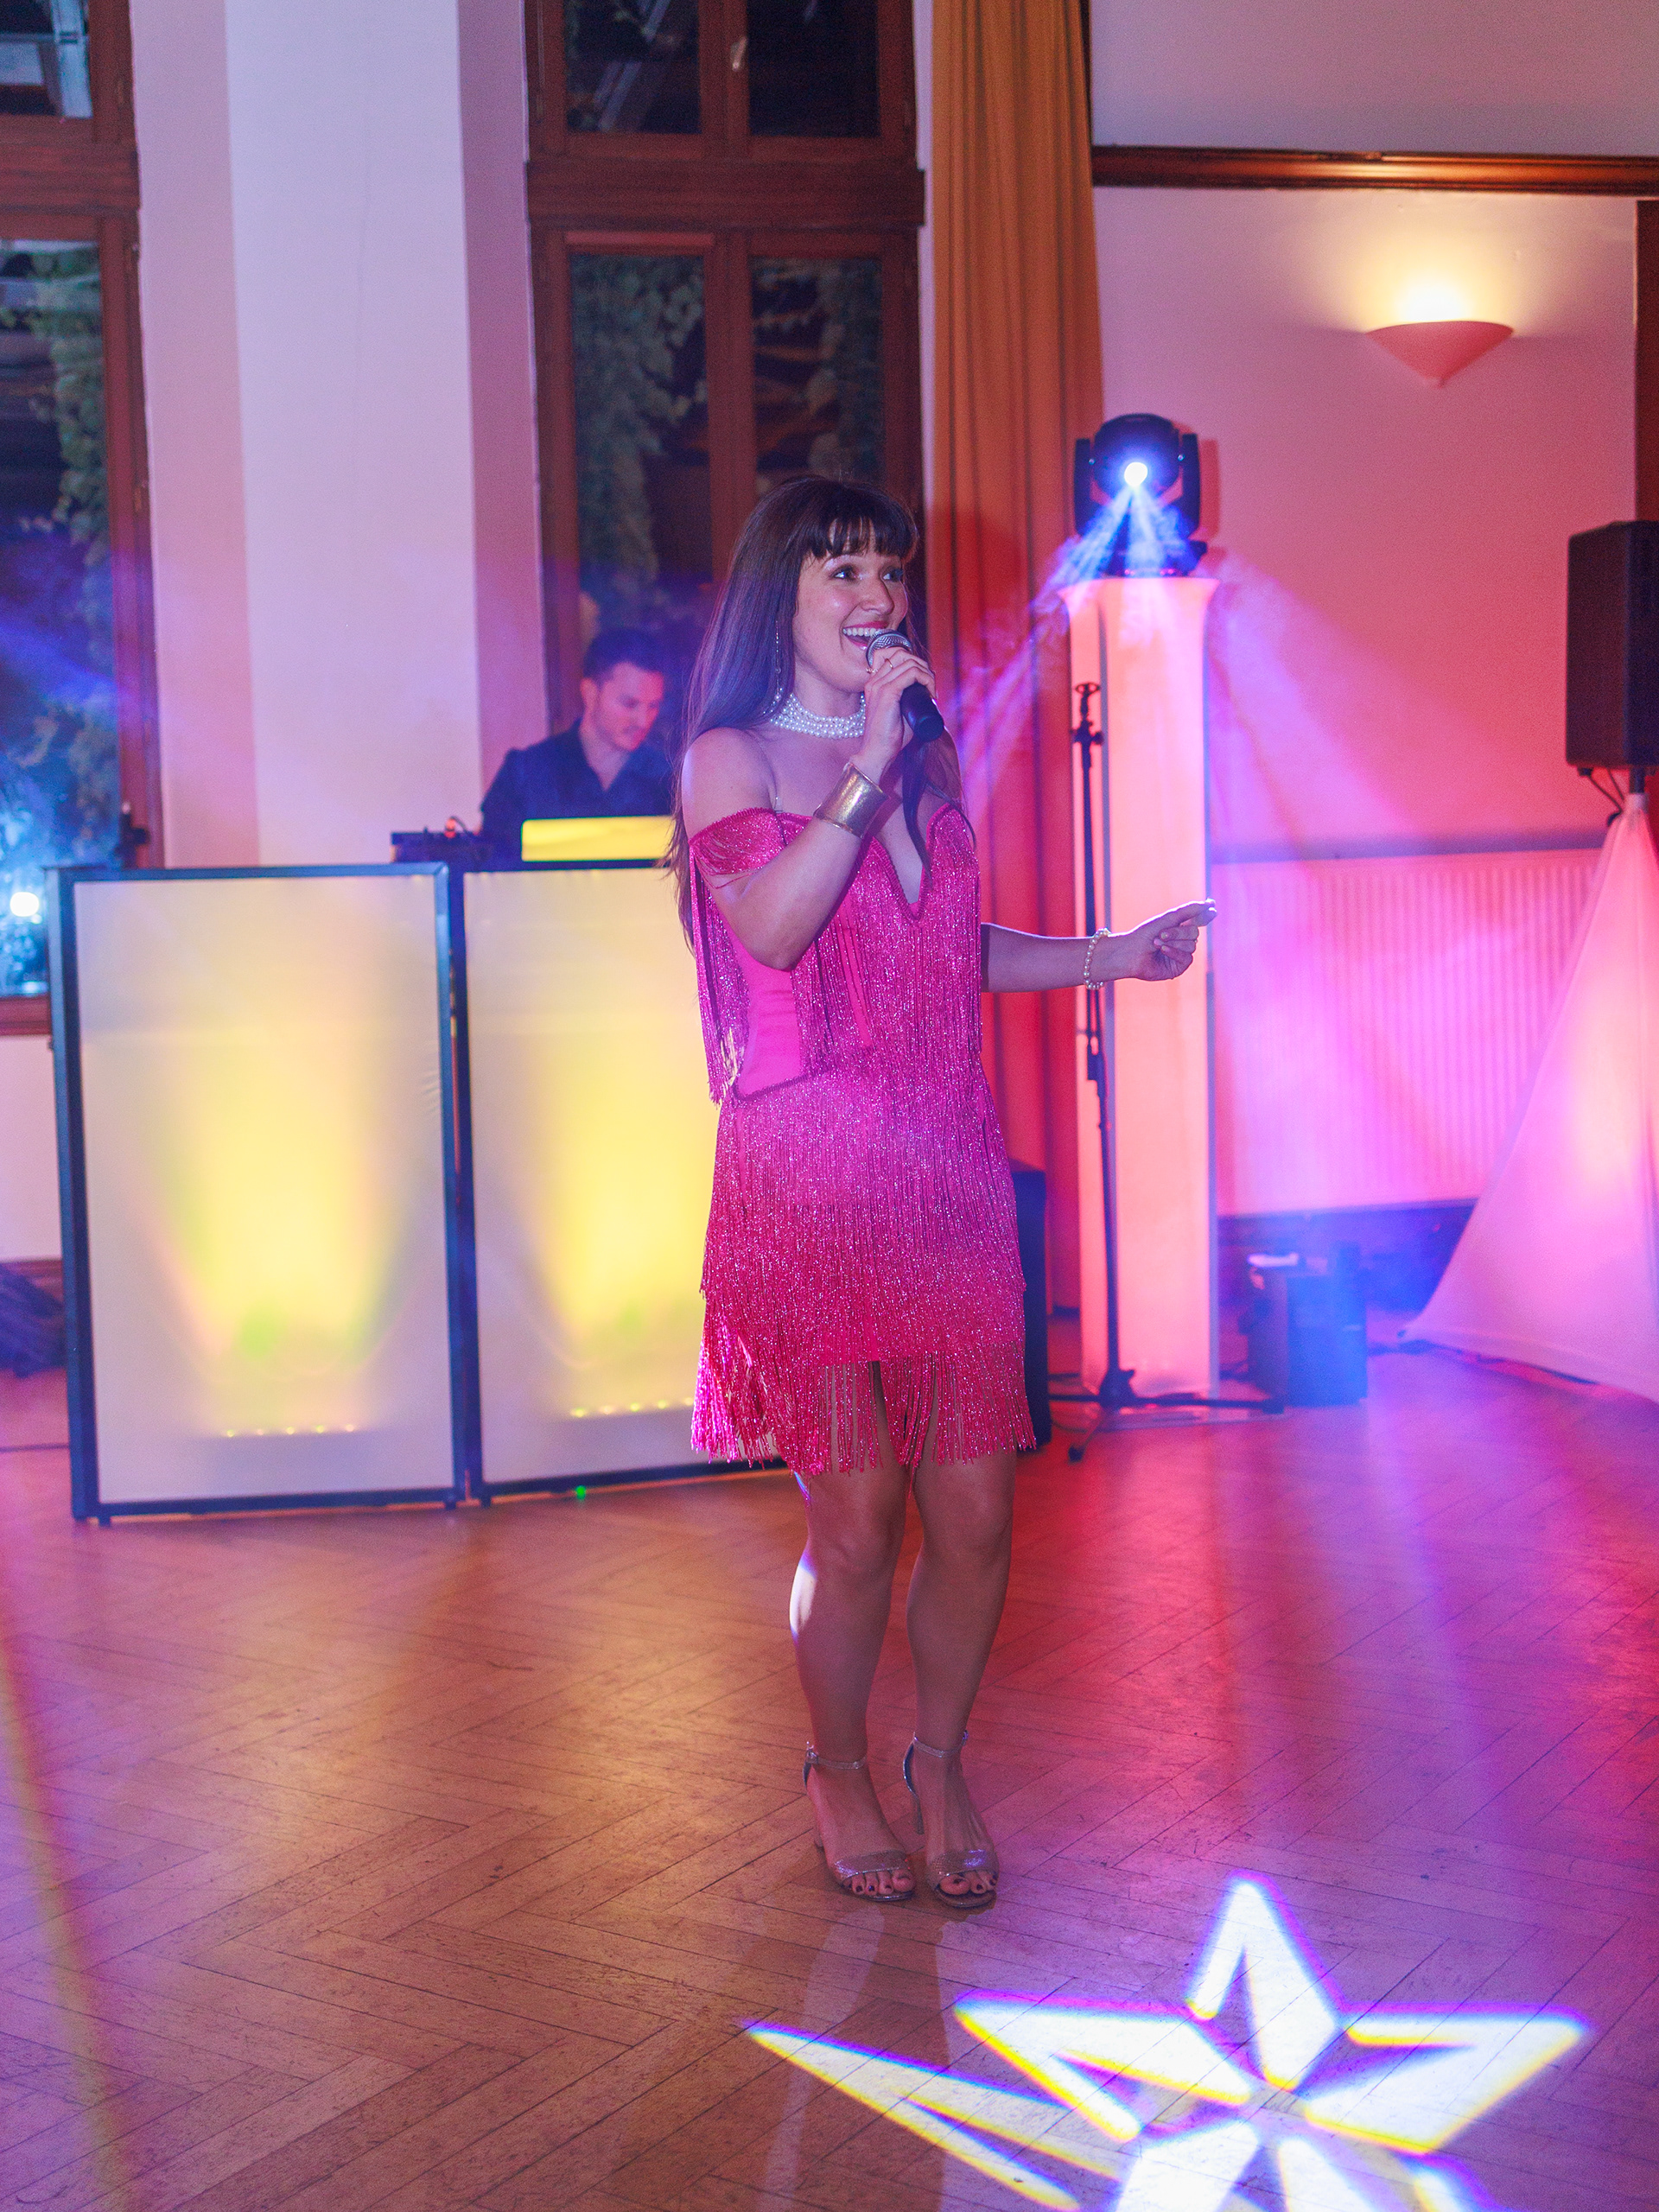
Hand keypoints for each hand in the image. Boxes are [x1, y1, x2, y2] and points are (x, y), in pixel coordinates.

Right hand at [854, 637, 934, 785]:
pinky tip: (931, 693)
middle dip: (923, 666)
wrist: (877, 753)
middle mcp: (875, 681)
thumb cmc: (889, 738)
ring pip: (910, 662)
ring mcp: (880, 685)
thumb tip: (928, 697)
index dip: (915, 665)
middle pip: (903, 655)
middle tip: (931, 686)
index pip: (895, 657)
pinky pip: (912, 673)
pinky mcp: (887, 693)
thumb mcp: (898, 713)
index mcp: (874, 684)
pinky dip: (926, 679)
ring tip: (932, 691)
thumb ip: (907, 702)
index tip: (925, 684)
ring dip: (927, 673)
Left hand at [1116, 900, 1214, 981]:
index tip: (1213, 908)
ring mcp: (1181, 954)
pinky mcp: (1178, 967)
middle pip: (1195, 932)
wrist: (1130, 952)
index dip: (1205, 915)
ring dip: (1174, 942)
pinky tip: (1162, 950)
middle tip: (1161, 933)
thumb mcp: (1168, 918)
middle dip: (1179, 932)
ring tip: (1157, 942)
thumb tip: (1211, 904)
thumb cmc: (1145, 934)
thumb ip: (1189, 911)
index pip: (1197, 920)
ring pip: (1192, 945)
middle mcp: (1181, 941)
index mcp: (1179, 927)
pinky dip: (1174, 952)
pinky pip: (1187, 958)